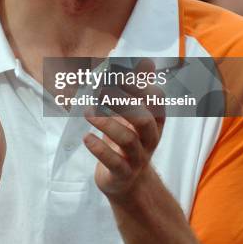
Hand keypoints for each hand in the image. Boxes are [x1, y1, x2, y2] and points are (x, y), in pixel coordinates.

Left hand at [84, 60, 164, 201]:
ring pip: (128, 140)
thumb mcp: (135, 113)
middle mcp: (150, 139)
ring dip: (106, 123)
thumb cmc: (130, 138)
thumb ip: (139, 88)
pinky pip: (114, 162)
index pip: (156, 101)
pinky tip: (86, 137)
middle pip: (144, 120)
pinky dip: (99, 149)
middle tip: (101, 91)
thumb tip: (147, 61)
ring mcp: (137, 158)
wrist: (128, 182)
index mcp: (155, 120)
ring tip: (88, 112)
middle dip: (124, 103)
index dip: (139, 86)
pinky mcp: (122, 174)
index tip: (118, 75)